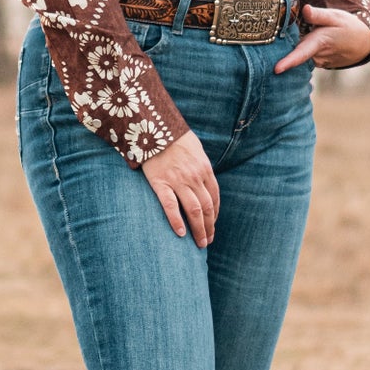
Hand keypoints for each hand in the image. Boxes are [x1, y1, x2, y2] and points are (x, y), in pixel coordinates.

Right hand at [142, 130, 219, 246]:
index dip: (215, 214)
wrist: (154, 126)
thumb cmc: (174, 136)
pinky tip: (180, 234)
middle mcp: (194, 177)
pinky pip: (170, 206)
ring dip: (199, 229)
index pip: (215, 197)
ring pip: (194, 211)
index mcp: (204, 169)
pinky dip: (176, 221)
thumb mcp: (195, 149)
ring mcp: (178, 180)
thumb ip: (200, 165)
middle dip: (210, 226)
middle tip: (208, 240)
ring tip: (200, 243)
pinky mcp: (161, 183)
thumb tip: (203, 180)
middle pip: (207, 207)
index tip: (212, 224)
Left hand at [274, 3, 369, 71]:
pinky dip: (295, 50)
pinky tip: (289, 42)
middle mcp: (315, 56)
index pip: (301, 54)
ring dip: (286, 49)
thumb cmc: (347, 27)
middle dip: (278, 51)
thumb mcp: (336, 17)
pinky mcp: (315, 62)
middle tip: (262, 44)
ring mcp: (315, 61)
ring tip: (275, 39)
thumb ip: (319, 15)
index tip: (276, 69)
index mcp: (318, 43)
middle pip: (292, 54)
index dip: (289, 62)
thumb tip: (305, 10)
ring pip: (297, 55)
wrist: (361, 44)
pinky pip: (301, 57)